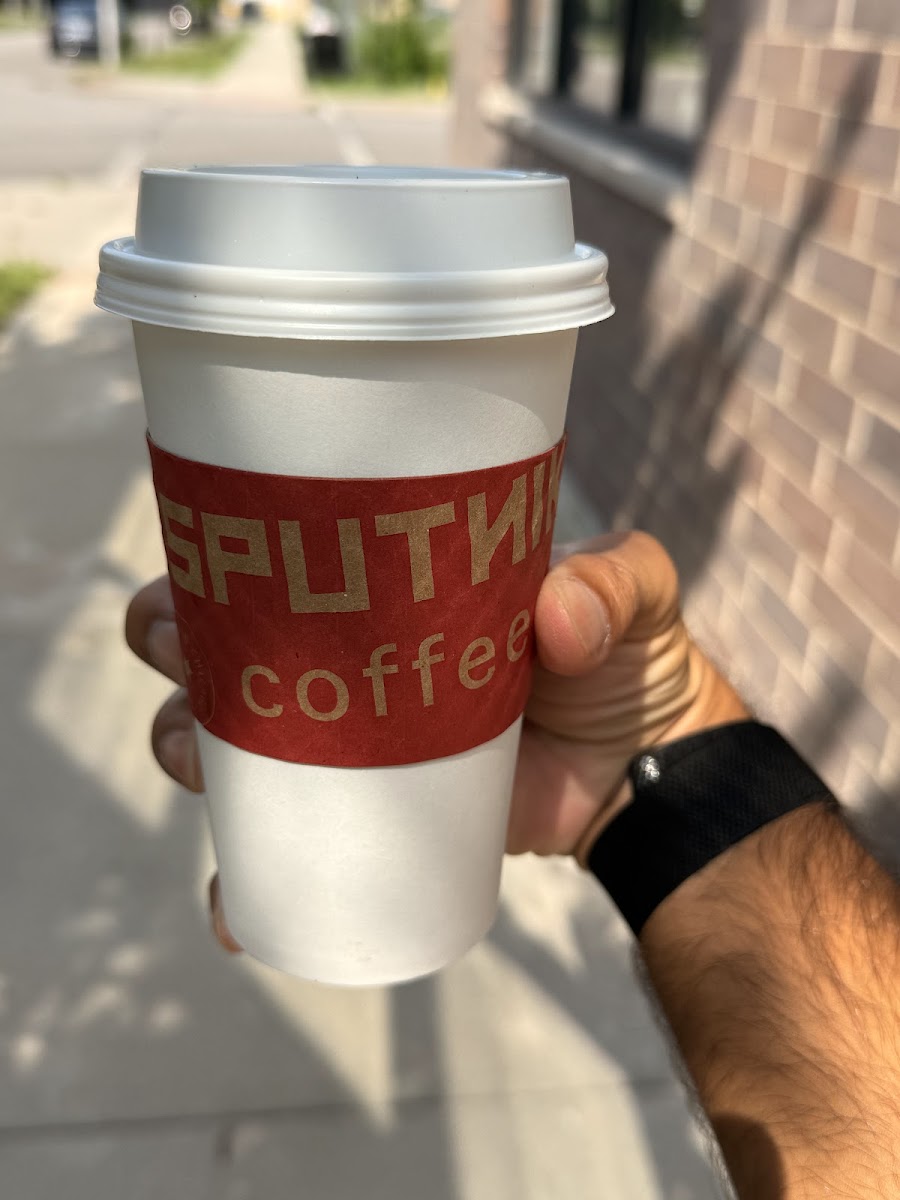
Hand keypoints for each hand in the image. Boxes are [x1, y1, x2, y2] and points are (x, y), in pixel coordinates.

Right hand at [125, 530, 746, 948]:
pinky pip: (289, 860)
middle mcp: (351, 668)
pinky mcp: (375, 826)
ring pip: (232, 750)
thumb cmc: (631, 660)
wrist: (653, 772)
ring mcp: (355, 752)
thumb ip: (613, 582)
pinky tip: (235, 907)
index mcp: (387, 595)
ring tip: (201, 762)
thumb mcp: (635, 594)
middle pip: (228, 654)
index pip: (284, 563)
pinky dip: (248, 884)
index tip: (199, 569)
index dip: (217, 564)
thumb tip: (557, 621)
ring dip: (189, 752)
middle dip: (181, 650)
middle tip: (187, 654)